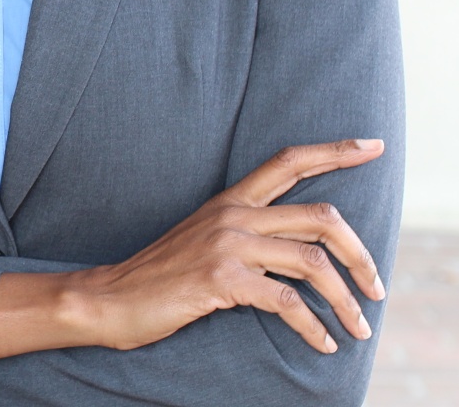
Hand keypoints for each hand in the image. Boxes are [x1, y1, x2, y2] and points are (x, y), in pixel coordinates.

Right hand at [0, 138, 388, 362]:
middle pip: (322, 216)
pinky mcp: (221, 278)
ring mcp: (226, 245)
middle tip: (378, 288)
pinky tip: (323, 344)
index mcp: (231, 201)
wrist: (112, 297)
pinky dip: (314, 327)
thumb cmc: (163, 276)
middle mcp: (233, 215)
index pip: (289, 162)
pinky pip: (287, 302)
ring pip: (313, 262)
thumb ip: (252, 239)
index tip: (375, 146)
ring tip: (359, 327)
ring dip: (347, 300)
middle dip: (362, 254)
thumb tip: (306, 258)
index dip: (336, 152)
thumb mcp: (208, 244)